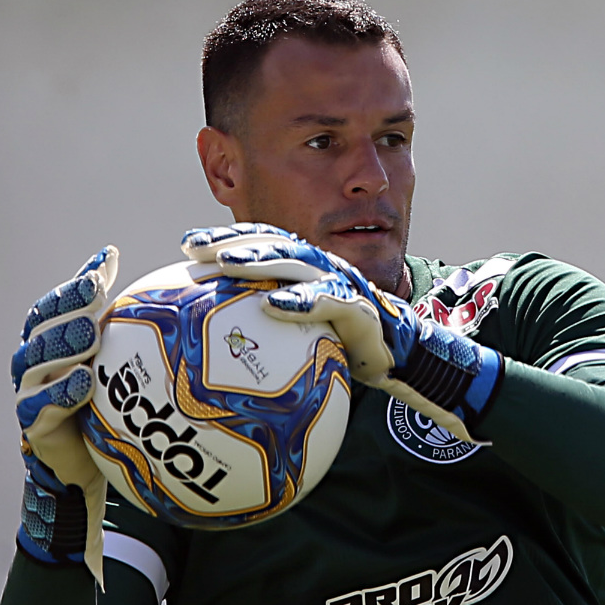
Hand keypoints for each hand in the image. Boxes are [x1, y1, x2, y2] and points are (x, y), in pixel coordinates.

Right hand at [11, 246, 118, 583]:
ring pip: (37, 358)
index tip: (110, 260)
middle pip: (44, 322)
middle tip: (97, 289)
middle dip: (69, 302)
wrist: (87, 472)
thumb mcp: (127, 375)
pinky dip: (61, 392)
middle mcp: (37, 361)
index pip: (62, 301)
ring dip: (63, 342)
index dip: (82, 279)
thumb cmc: (110, 415)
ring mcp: (30, 391)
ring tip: (90, 331)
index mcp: (55, 341)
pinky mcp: (32, 424)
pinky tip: (84, 383)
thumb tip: (187, 300)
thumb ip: (140, 341)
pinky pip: (41, 404)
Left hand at [182, 225, 502, 442]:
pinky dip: (302, 301)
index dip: (231, 239)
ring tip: (228, 263)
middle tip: (194, 247)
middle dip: (235, 242)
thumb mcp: (310, 342)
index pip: (268, 246)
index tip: (189, 247)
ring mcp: (346, 287)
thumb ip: (277, 338)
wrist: (415, 365)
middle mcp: (328, 271)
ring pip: (301, 263)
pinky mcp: (364, 310)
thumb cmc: (357, 356)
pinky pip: (330, 302)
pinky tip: (272, 305)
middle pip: (277, 245)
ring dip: (262, 260)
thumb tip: (224, 361)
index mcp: (313, 274)